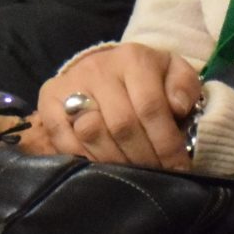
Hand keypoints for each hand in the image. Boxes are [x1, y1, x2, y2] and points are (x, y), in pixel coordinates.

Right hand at [26, 44, 200, 169]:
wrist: (105, 67)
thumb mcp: (173, 73)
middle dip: (144, 157)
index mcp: (134, 58)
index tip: (179, 168)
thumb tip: (178, 107)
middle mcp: (99, 68)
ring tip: (133, 174)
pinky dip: (84, 158)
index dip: (166, 143)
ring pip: (92, 132)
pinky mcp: (48, 100)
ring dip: (116, 161)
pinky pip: (64, 138)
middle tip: (157, 175)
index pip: (151, 107)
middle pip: (122, 124)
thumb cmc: (146, 78)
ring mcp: (70, 84)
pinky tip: (103, 168)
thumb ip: (184, 86)